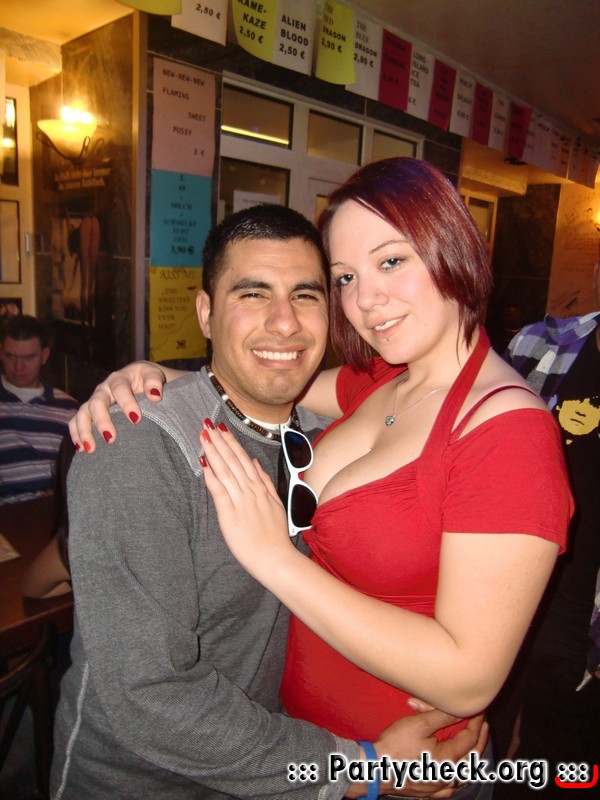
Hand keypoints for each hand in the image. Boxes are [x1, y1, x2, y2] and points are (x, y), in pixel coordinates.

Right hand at [69, 361, 168, 452]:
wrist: (141, 380)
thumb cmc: (149, 380)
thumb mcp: (154, 375)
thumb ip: (155, 381)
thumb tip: (155, 395)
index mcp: (120, 379)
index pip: (120, 389)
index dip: (127, 403)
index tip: (136, 419)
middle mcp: (104, 389)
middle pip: (97, 402)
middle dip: (102, 421)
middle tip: (111, 439)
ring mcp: (95, 400)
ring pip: (83, 412)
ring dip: (85, 431)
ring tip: (91, 449)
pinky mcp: (90, 411)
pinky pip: (77, 421)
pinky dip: (76, 434)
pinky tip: (81, 449)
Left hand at [200, 421, 294, 577]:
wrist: (275, 558)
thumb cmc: (275, 535)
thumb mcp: (276, 503)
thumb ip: (265, 482)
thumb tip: (256, 462)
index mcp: (260, 488)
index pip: (243, 459)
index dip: (231, 442)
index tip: (222, 428)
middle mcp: (250, 490)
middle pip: (232, 460)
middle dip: (219, 441)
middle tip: (207, 425)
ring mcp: (240, 501)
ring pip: (225, 470)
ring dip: (213, 452)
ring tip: (204, 436)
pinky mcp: (230, 514)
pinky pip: (219, 491)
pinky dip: (211, 476)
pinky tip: (203, 463)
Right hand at [345, 705, 487, 797]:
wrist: (376, 769)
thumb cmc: (396, 745)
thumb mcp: (419, 724)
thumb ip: (443, 717)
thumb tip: (461, 709)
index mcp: (449, 759)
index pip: (470, 738)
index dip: (476, 721)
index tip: (479, 709)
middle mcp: (449, 777)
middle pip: (473, 756)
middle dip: (479, 737)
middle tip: (482, 723)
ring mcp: (441, 788)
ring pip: (465, 774)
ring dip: (472, 756)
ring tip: (474, 742)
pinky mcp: (431, 793)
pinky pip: (452, 786)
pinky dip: (459, 776)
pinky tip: (457, 771)